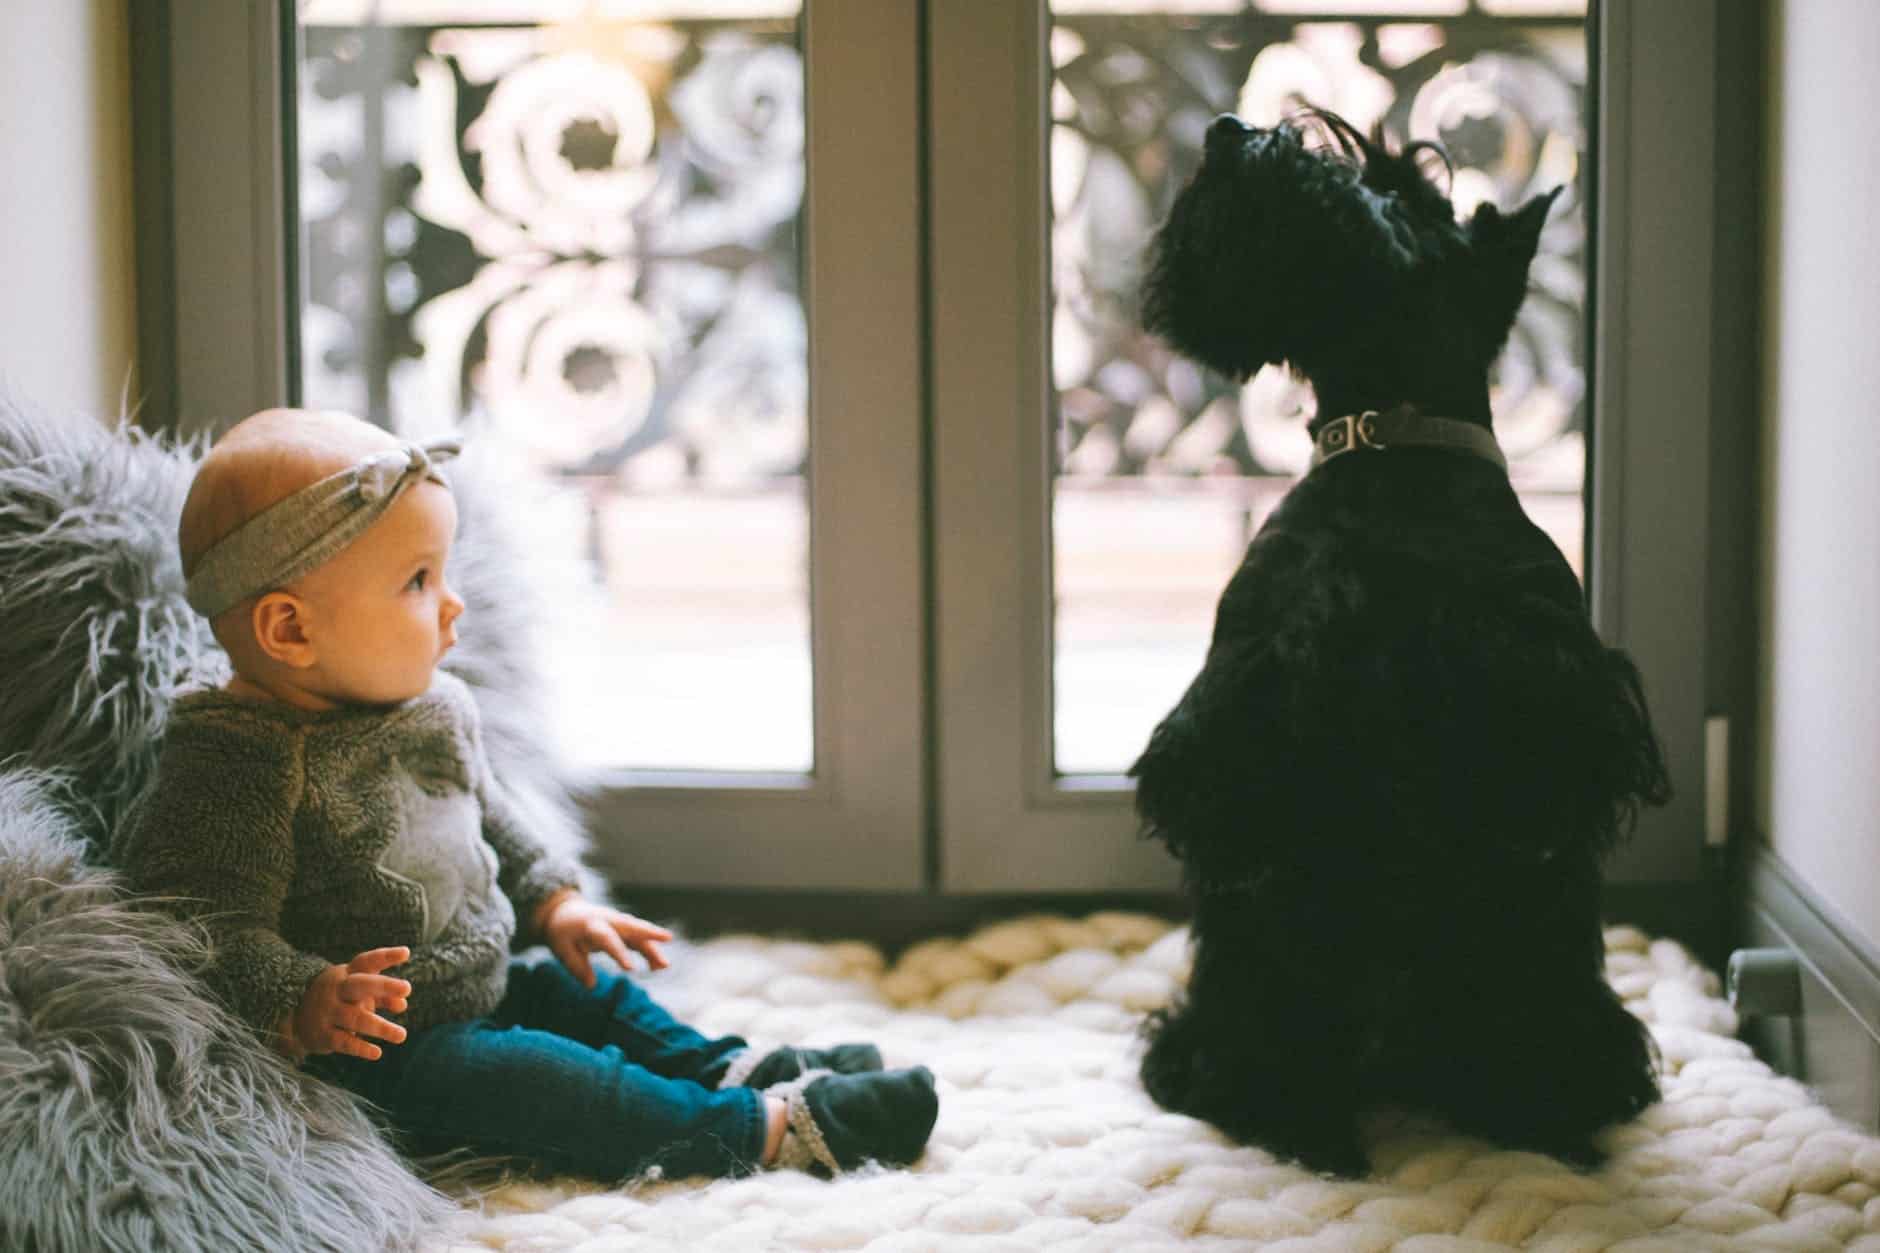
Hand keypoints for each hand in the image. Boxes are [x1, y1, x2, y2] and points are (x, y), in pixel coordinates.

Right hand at [288, 945, 412, 1060]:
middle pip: (359, 985)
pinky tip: (377, 1052)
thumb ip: (382, 996)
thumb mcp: (358, 992)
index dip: (386, 957)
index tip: (406, 953)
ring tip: (402, 1035)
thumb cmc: (339, 999)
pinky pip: (343, 1041)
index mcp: (347, 975)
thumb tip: (403, 1004)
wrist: (294, 1016)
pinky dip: (360, 1048)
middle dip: (383, 985)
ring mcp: (328, 1012)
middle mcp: (336, 990)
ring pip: (355, 1017)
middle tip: (407, 987)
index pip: (367, 962)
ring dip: (380, 1027)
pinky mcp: (322, 1035)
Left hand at [542, 896, 672, 987]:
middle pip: (632, 926)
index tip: (631, 969)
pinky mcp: (623, 928)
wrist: (564, 910)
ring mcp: (618, 922)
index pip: (608, 939)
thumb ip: (576, 966)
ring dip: (653, 946)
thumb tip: (592, 985)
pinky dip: (649, 949)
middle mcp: (609, 920)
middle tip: (668, 938)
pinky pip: (639, 938)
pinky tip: (657, 966)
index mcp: (592, 925)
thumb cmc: (562, 932)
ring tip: (665, 965)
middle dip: (650, 933)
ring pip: (639, 933)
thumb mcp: (561, 949)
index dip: (620, 953)